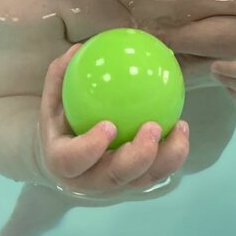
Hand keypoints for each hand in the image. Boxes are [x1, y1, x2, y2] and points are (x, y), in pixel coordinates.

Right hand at [35, 43, 189, 197]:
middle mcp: (88, 181)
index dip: (89, 147)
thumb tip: (78, 48)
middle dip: (137, 156)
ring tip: (180, 127)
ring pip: (143, 180)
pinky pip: (157, 172)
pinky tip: (182, 127)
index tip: (109, 125)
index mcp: (62, 162)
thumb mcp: (53, 98)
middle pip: (114, 177)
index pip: (72, 160)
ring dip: (165, 157)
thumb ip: (61, 76)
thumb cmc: (61, 122)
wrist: (66, 158)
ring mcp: (114, 187)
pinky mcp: (134, 185)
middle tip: (153, 127)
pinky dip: (173, 153)